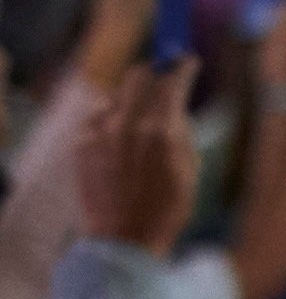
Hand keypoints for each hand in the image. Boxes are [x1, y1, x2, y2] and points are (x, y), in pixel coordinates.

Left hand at [77, 60, 201, 253]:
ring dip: (132, 104)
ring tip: (140, 131)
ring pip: (117, 97)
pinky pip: (99, 118)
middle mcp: (128, 124)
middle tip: (162, 85)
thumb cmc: (166, 209)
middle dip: (153, 76)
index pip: (172, 82)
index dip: (182, 67)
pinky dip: (112, 124)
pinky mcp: (81, 141)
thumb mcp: (190, 170)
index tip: (187, 60)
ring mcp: (100, 131)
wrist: (124, 238)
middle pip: (138, 75)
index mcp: (161, 132)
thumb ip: (182, 132)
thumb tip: (175, 107)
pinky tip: (120, 148)